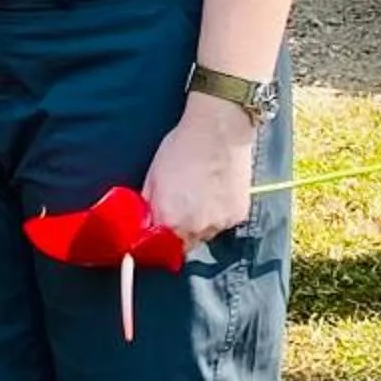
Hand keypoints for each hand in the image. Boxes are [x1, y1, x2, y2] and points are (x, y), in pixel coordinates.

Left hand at [141, 94, 255, 249]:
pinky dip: (219, 213)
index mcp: (169, 221)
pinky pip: (223, 223)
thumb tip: (143, 222)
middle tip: (180, 206)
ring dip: (200, 223)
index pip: (160, 248)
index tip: (159, 230)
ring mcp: (219, 224)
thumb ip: (148, 205)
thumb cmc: (182, 148)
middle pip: (183, 244)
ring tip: (201, 194)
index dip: (158, 240)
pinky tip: (217, 191)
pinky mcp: (237, 216)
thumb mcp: (153, 176)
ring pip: (205, 234)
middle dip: (179, 231)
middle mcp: (195, 229)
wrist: (218, 131)